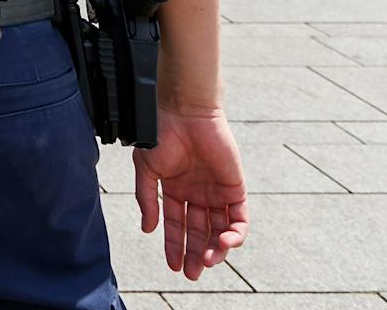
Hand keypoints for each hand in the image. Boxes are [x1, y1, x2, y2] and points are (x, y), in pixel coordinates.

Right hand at [134, 107, 248, 280]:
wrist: (184, 112)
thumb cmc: (161, 134)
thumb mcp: (146, 169)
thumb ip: (147, 200)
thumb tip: (147, 230)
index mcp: (176, 190)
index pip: (177, 224)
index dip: (174, 245)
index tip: (173, 265)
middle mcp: (197, 193)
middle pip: (199, 232)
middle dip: (196, 254)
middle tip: (193, 273)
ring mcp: (217, 192)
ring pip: (220, 230)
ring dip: (216, 248)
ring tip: (208, 260)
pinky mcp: (235, 188)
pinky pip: (239, 218)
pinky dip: (235, 234)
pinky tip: (224, 242)